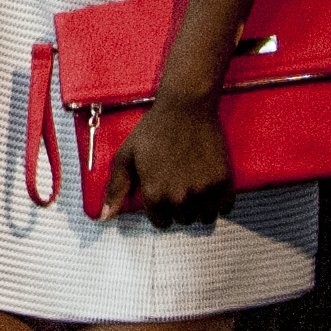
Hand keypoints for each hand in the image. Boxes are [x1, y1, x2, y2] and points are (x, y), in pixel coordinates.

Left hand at [114, 92, 232, 228]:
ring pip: (204, 217)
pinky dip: (220, 203)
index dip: (161, 210)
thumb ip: (116, 189)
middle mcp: (179, 197)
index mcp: (153, 193)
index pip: (160, 222)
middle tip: (180, 187)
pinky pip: (225, 207)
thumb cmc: (152, 130)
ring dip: (200, 208)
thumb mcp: (126, 156)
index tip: (164, 195)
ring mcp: (203, 190)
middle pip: (183, 220)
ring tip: (196, 190)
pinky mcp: (223, 180)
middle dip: (180, 208)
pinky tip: (212, 189)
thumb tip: (105, 218)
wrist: (185, 108)